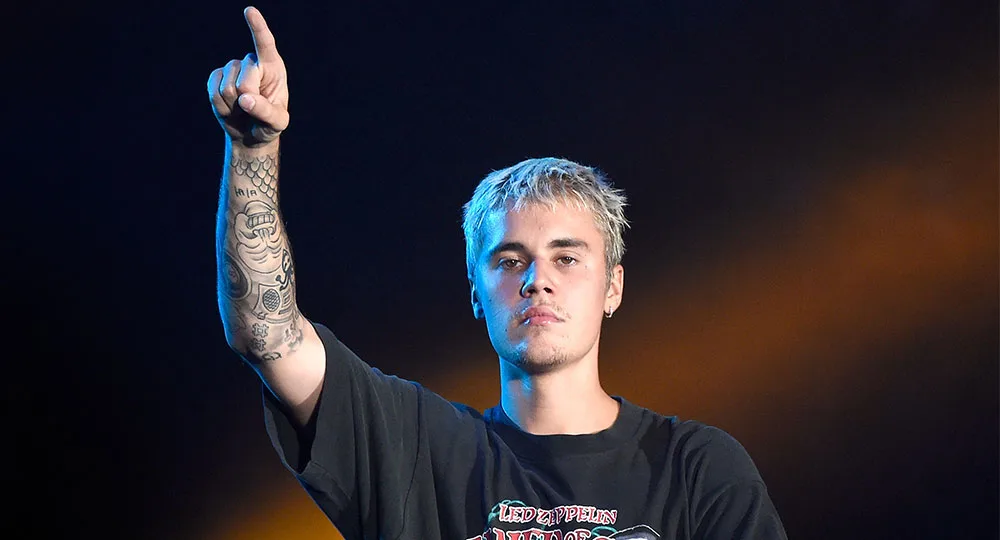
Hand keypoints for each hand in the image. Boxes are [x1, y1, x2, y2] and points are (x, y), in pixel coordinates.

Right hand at [208, 6, 289, 145]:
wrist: (250, 133)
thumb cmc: (269, 125)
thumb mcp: (277, 122)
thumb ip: (265, 111)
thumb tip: (245, 98)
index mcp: (273, 67)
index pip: (265, 44)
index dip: (257, 27)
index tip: (249, 11)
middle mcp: (252, 63)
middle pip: (244, 79)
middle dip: (247, 100)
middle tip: (252, 109)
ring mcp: (232, 69)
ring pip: (227, 87)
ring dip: (233, 106)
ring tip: (242, 110)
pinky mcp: (216, 77)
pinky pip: (213, 91)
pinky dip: (221, 106)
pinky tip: (229, 109)